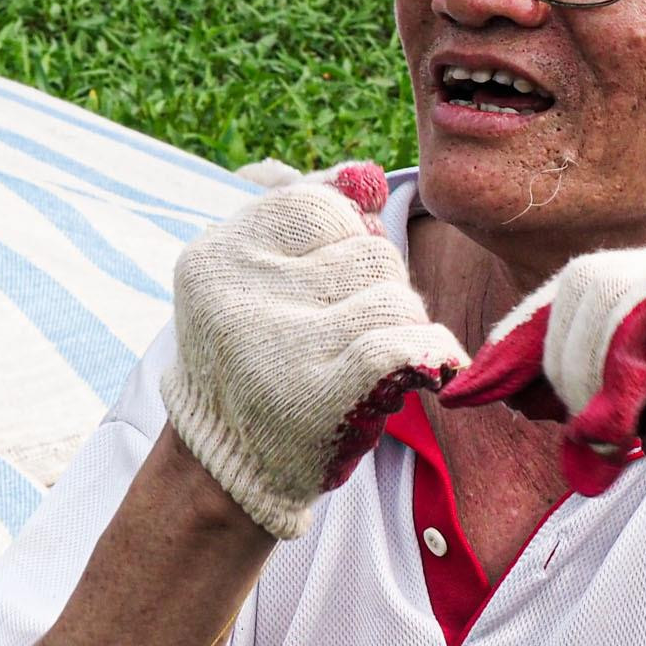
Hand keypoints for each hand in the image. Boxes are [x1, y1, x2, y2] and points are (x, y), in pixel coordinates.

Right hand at [161, 162, 467, 537]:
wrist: (224, 471)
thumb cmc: (252, 365)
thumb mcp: (248, 283)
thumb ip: (297, 218)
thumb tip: (362, 175)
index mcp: (215, 257)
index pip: (319, 207)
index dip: (344, 244)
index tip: (329, 287)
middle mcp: (239, 296)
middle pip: (369, 252)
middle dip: (378, 292)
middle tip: (348, 334)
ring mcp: (278, 346)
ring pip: (397, 297)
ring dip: (401, 329)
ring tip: (368, 360)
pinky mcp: (320, 396)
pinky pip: (407, 344)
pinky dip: (430, 356)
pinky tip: (429, 371)